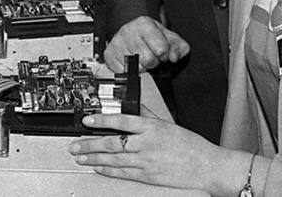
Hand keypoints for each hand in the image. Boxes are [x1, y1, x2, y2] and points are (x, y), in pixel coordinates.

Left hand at [67, 113, 224, 191]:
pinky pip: (123, 173)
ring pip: (114, 160)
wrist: (207, 166)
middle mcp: (147, 144)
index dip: (101, 120)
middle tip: (75, 145)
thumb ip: (147, 114)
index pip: (121, 121)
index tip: (87, 120)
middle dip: (90, 144)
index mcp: (152, 127)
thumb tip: (132, 105)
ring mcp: (146, 162)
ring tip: (80, 157)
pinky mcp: (148, 177)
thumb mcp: (167, 123)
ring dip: (93, 158)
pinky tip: (98, 168)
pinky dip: (108, 170)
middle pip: (112, 143)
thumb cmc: (190, 145)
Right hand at [103, 16, 189, 72]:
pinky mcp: (108, 54)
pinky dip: (129, 71)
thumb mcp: (169, 38)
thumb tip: (174, 58)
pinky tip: (130, 62)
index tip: (161, 52)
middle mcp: (128, 31)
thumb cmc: (151, 36)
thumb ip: (179, 47)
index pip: (161, 50)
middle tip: (150, 56)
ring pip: (136, 68)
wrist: (131, 31)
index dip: (164, 55)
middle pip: (148, 60)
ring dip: (141, 67)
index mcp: (145, 24)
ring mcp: (117, 42)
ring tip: (141, 59)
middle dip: (153, 62)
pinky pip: (123, 72)